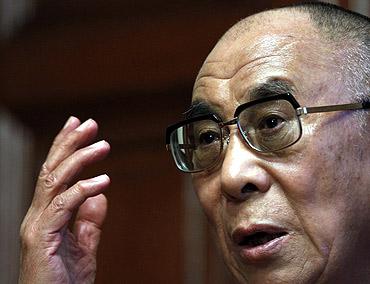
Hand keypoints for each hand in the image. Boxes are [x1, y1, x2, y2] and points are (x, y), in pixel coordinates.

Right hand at [19, 117, 109, 283]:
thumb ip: (90, 222)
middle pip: (52, 169)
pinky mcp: (41, 238)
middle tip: (88, 123)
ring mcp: (37, 225)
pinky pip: (63, 205)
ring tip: (102, 145)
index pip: (56, 173)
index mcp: (48, 214)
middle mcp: (38, 215)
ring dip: (78, 158)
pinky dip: (83, 189)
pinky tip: (103, 181)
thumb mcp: (83, 248)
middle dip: (69, 143)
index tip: (80, 127)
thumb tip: (100, 196)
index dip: (66, 148)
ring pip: (55, 180)